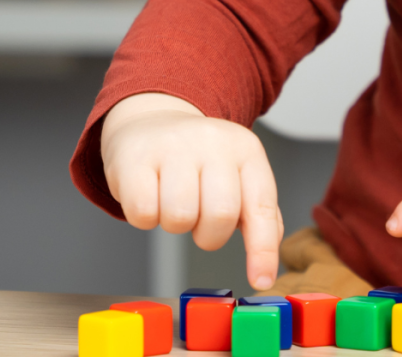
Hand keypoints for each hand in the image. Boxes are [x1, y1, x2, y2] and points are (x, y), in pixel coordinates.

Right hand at [100, 92, 283, 289]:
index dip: (262, 250)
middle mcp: (213, 143)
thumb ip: (258, 215)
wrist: (152, 121)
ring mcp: (173, 146)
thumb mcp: (238, 175)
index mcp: (246, 150)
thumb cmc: (199, 159)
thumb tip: (265, 266)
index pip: (261, 207)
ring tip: (173, 202)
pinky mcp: (135, 158)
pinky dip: (145, 218)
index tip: (261, 280)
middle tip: (199, 221)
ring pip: (180, 217)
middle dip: (209, 235)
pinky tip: (150, 196)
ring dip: (175, 225)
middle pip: (219, 216)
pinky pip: (143, 213)